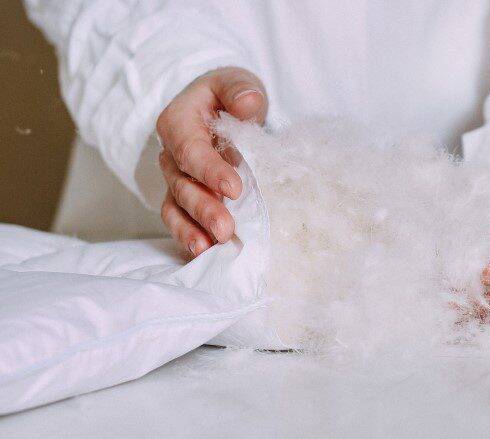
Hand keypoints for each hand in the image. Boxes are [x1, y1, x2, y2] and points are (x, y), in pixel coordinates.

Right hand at [156, 67, 267, 256]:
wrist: (221, 109)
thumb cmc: (228, 96)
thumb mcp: (235, 82)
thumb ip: (239, 90)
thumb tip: (248, 102)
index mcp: (178, 123)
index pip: (190, 150)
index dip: (209, 171)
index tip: (234, 188)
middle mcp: (170, 154)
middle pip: (182, 185)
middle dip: (204, 208)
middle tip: (226, 228)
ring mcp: (176, 179)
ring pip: (178, 206)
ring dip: (194, 228)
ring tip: (212, 248)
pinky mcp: (185, 197)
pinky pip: (181, 219)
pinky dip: (190, 236)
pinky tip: (206, 253)